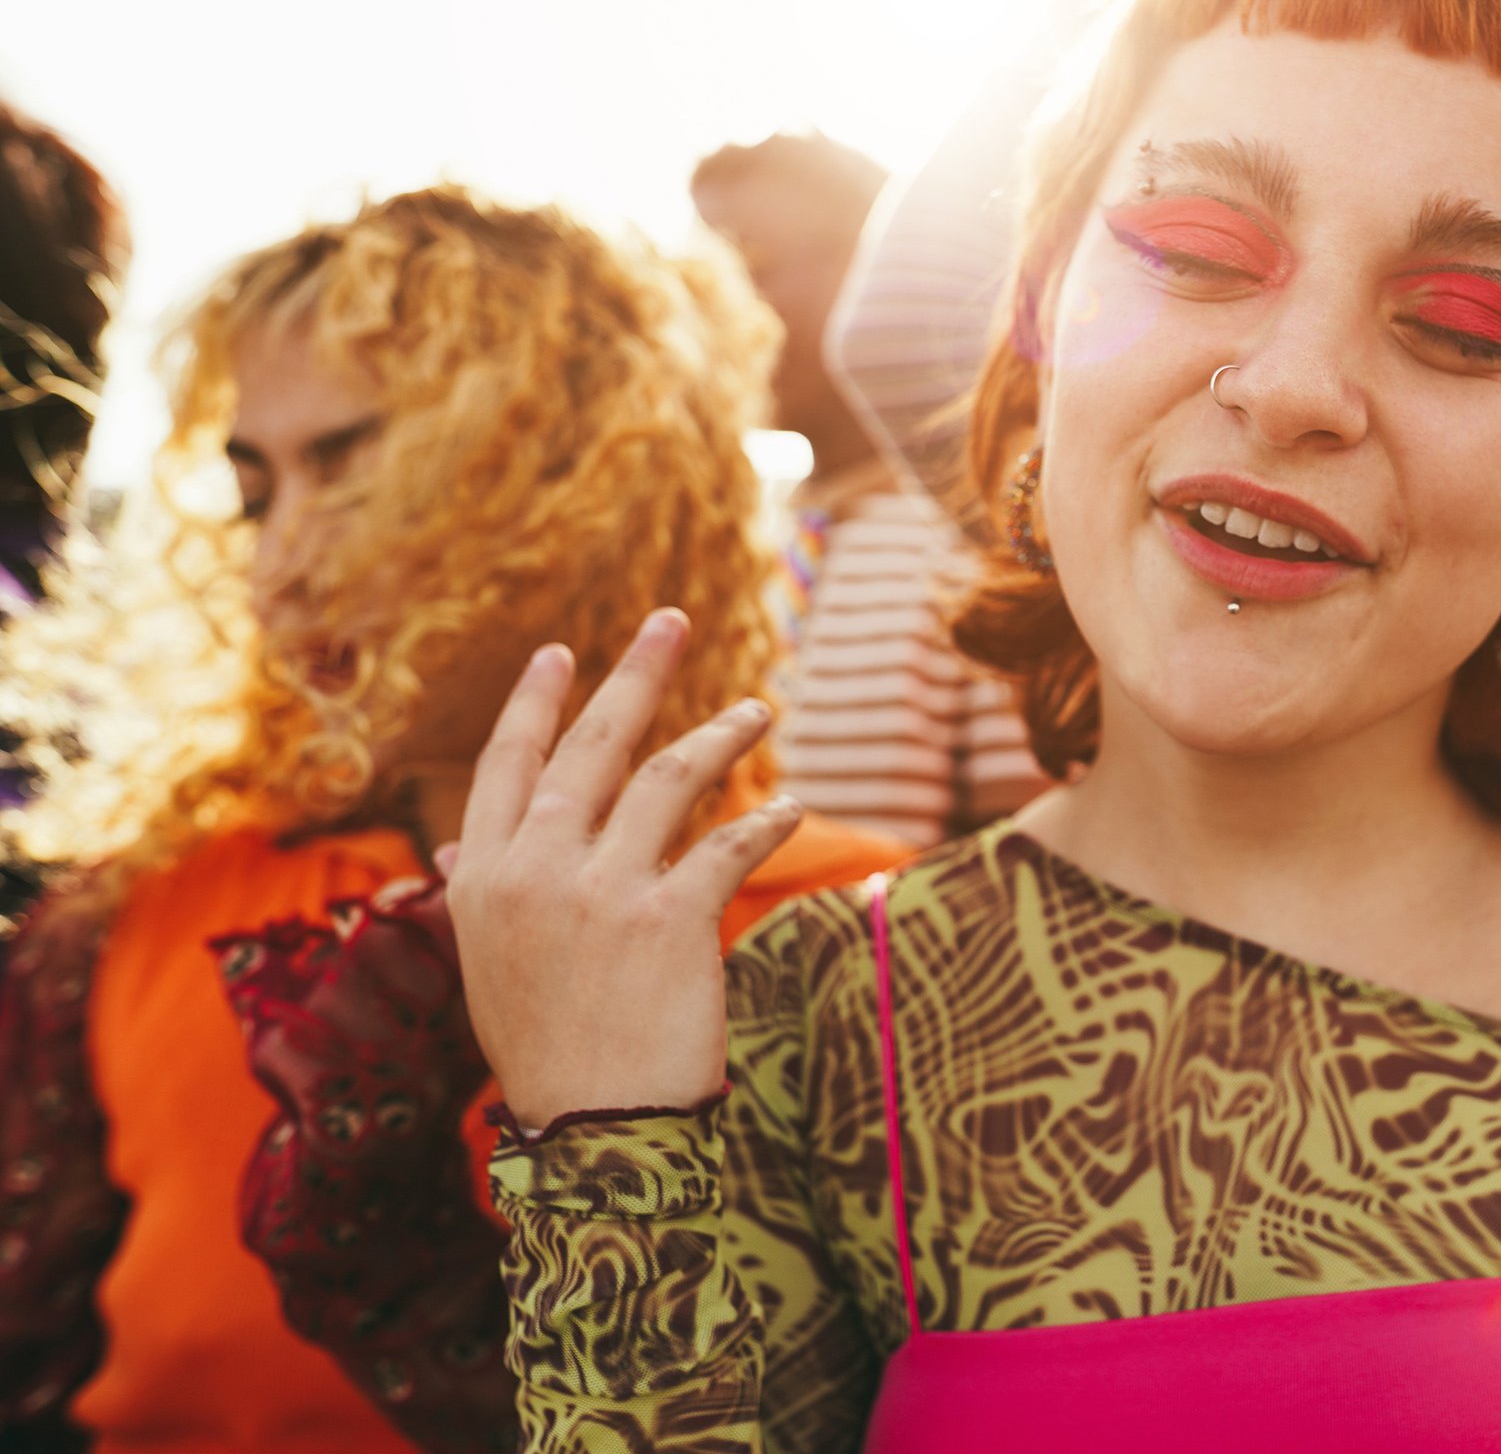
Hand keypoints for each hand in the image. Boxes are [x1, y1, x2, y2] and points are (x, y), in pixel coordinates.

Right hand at [445, 609, 802, 1131]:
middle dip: (635, 676)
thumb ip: (483, 892)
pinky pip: (728, 844)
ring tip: (758, 710)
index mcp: (486, 878)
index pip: (507, 766)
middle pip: (592, 747)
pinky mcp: (669, 918)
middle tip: (671, 621)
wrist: (597, 1132)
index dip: (537, 704)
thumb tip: (455, 842)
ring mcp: (601, 891)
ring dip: (720, 736)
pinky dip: (767, 822)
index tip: (564, 652)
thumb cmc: (549, 1050)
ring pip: (668, 778)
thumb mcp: (492, 966)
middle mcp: (536, 870)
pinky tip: (793, 808)